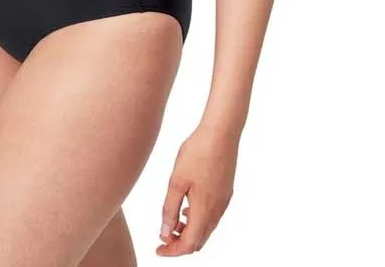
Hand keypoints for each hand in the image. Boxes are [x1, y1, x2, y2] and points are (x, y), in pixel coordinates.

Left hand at [157, 124, 238, 255]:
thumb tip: (164, 233)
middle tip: (163, 237)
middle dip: (180, 243)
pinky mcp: (226, 192)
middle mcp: (217, 210)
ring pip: (206, 229)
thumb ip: (170, 209)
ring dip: (189, 231)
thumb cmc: (197, 152)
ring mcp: (224, 201)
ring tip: (172, 221)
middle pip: (199, 240)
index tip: (158, 249)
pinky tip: (188, 207)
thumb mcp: (176, 181)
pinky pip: (212, 216)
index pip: (188, 244)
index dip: (172, 251)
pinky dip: (198, 220)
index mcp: (204, 210)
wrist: (221, 132)